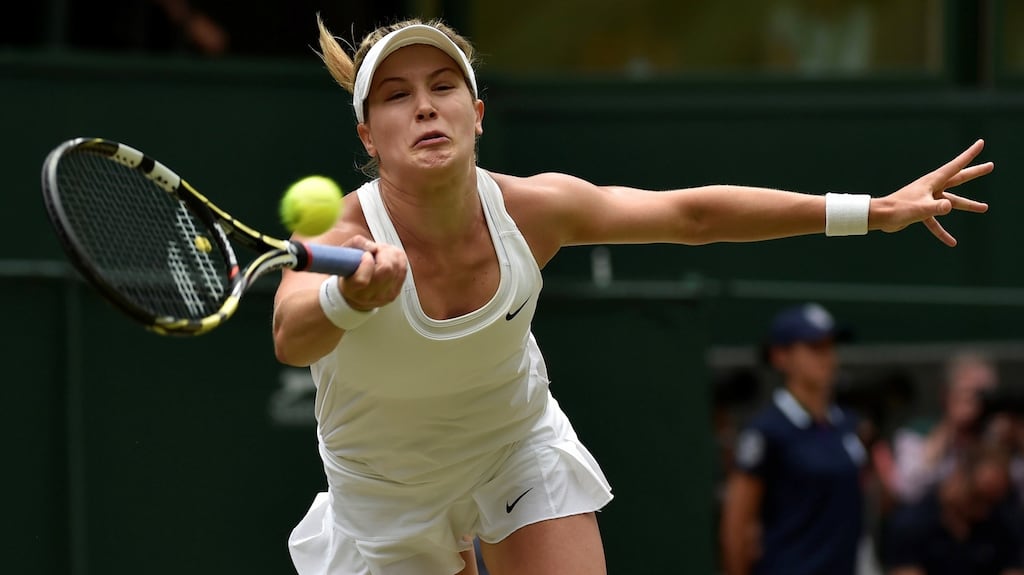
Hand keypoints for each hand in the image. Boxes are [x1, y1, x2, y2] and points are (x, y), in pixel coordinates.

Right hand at [338, 236, 406, 310]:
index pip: (362, 280)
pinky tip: (390, 257)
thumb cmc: (350, 271)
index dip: (366, 263)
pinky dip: (399, 258)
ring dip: (391, 254)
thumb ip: (356, 244)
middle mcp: (368, 296)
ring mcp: (384, 295)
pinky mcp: (396, 292)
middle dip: (383, 252)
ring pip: (397, 267)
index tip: (365, 255)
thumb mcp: (345, 255)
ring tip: (382, 252)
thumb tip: (373, 247)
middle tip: (376, 249)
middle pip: (386, 269)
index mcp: (351, 289)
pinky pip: (403, 269)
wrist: (357, 294)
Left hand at [874, 139, 992, 245]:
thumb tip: (948, 207)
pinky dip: (942, 232)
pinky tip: (952, 242)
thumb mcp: (920, 209)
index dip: (969, 154)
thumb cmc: (898, 209)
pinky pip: (936, 222)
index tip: (980, 143)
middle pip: (958, 179)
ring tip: (984, 208)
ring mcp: (928, 199)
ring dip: (967, 205)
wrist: (880, 217)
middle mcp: (932, 188)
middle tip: (990, 166)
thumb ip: (936, 207)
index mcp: (933, 182)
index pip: (955, 166)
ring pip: (951, 202)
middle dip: (974, 172)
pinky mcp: (922, 211)